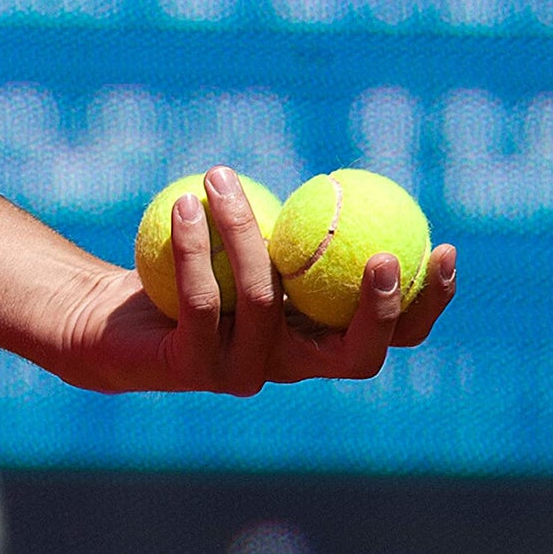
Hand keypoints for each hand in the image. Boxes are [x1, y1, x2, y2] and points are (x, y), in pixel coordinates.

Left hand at [53, 165, 456, 397]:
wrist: (108, 319)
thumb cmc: (190, 271)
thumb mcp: (253, 240)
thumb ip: (300, 226)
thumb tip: (351, 180)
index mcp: (317, 337)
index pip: (392, 335)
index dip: (428, 303)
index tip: (444, 246)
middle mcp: (288, 366)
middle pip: (356, 356)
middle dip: (380, 311)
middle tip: (384, 253)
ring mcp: (240, 374)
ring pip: (265, 303)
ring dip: (246, 231)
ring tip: (221, 179)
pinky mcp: (190, 369)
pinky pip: (202, 301)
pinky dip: (195, 247)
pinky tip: (187, 204)